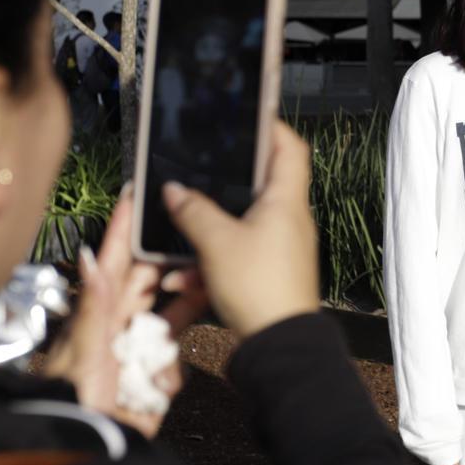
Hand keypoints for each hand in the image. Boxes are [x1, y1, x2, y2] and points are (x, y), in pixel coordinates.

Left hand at [45, 186, 208, 437]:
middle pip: (148, 281)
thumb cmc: (74, 399)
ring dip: (186, 298)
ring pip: (169, 311)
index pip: (115, 261)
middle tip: (191, 232)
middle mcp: (117, 325)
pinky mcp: (153, 374)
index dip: (124, 228)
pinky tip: (176, 358)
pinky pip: (174, 353)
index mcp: (98, 312)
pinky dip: (177, 354)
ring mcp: (136, 348)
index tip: (134, 192)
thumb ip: (93, 306)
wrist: (85, 449)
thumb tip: (92, 255)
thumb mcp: (83, 352)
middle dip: (168, 258)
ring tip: (207, 278)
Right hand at [161, 120, 320, 337]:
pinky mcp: (267, 272)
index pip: (289, 148)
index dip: (270, 127)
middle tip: (198, 173)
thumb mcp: (217, 244)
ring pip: (239, 224)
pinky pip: (235, 255)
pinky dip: (210, 262)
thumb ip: (194, 212)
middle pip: (259, 184)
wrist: (278, 346)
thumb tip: (174, 190)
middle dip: (224, 182)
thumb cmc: (258, 286)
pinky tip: (184, 280)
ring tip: (179, 236)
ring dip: (207, 231)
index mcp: (286, 201)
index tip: (245, 117)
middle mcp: (288, 219)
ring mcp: (280, 247)